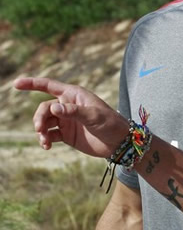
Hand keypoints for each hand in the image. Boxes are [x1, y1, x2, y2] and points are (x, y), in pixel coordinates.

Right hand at [14, 77, 128, 157]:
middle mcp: (67, 105)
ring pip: (45, 122)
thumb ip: (74, 112)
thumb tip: (53, 108)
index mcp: (74, 95)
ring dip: (41, 131)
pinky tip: (47, 146)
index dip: (32, 84)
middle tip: (39, 130)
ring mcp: (66, 120)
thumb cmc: (110, 123)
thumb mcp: (94, 116)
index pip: (49, 86)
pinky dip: (45, 139)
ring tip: (45, 141)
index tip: (16, 84)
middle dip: (39, 118)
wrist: (119, 142)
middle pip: (44, 108)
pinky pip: (49, 135)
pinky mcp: (66, 134)